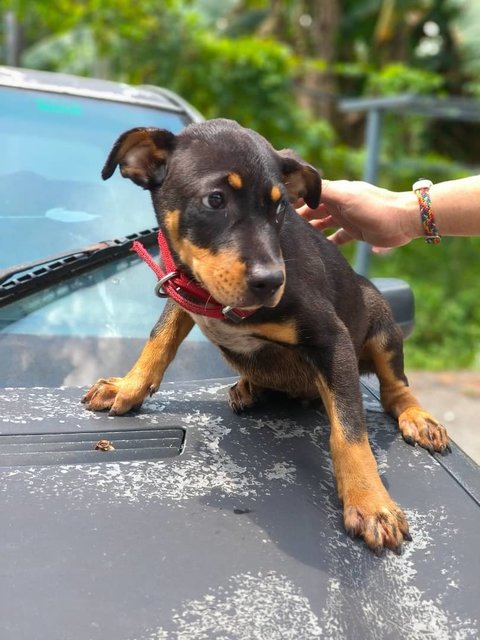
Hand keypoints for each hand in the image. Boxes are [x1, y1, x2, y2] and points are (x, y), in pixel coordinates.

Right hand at [297, 179, 418, 249]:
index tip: (281, 209)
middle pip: (315, 210)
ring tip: (299, 240)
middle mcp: (340, 204)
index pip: (311, 194)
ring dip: (313, 230)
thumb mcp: (346, 196)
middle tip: (285, 229)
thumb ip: (324, 191)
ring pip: (324, 223)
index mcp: (336, 192)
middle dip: (301, 218)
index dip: (296, 200)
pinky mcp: (356, 232)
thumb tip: (301, 185)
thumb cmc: (374, 207)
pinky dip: (329, 242)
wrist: (403, 220)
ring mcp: (347, 218)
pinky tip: (321, 249)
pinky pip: (338, 237)